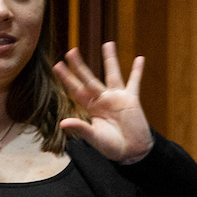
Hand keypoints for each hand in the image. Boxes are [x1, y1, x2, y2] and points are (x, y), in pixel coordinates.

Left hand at [53, 42, 154, 162]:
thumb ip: (81, 129)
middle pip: (89, 79)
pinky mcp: (132, 100)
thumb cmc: (113, 147)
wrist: (133, 153)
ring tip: (107, 43)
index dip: (67, 79)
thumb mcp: (95, 139)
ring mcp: (118, 98)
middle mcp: (103, 100)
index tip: (57, 66)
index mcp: (92, 108)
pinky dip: (137, 71)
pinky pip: (134, 82)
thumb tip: (63, 123)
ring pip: (112, 74)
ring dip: (110, 59)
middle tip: (70, 51)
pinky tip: (139, 58)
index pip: (77, 90)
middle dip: (80, 66)